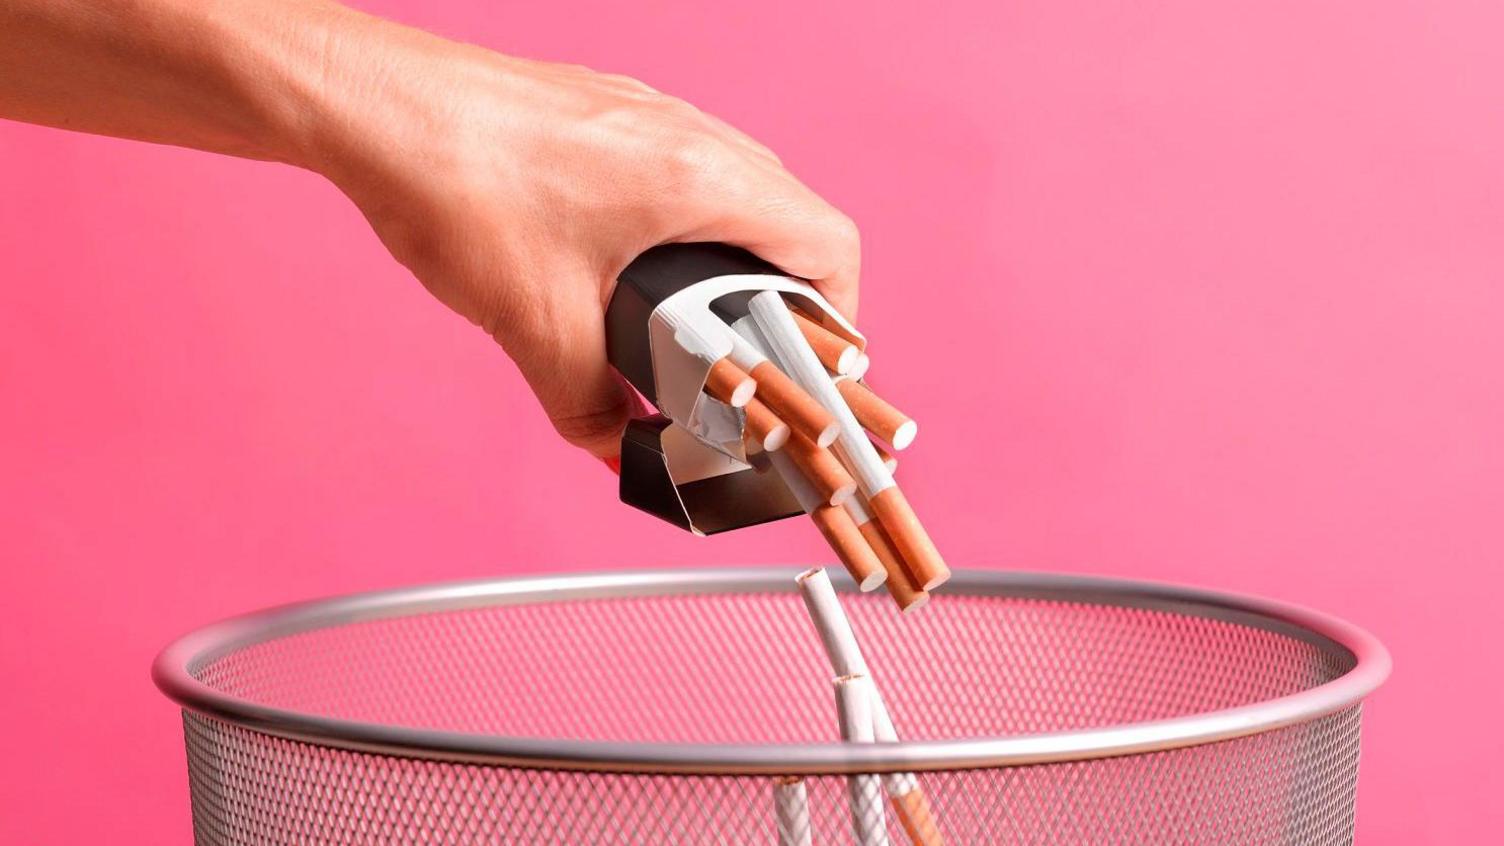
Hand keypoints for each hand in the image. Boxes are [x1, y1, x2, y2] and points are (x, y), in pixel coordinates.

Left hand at [303, 19, 860, 457]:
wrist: (374, 105)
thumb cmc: (454, 182)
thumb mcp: (536, 323)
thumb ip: (591, 406)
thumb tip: (618, 453)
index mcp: (699, 180)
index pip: (828, 246)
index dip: (840, 321)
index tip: (815, 372)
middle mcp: (690, 135)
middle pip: (795, 218)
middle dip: (792, 298)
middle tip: (762, 359)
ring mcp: (652, 116)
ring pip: (744, 188)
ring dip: (742, 258)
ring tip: (706, 322)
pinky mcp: (612, 113)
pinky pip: (689, 168)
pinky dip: (693, 225)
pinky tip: (642, 269)